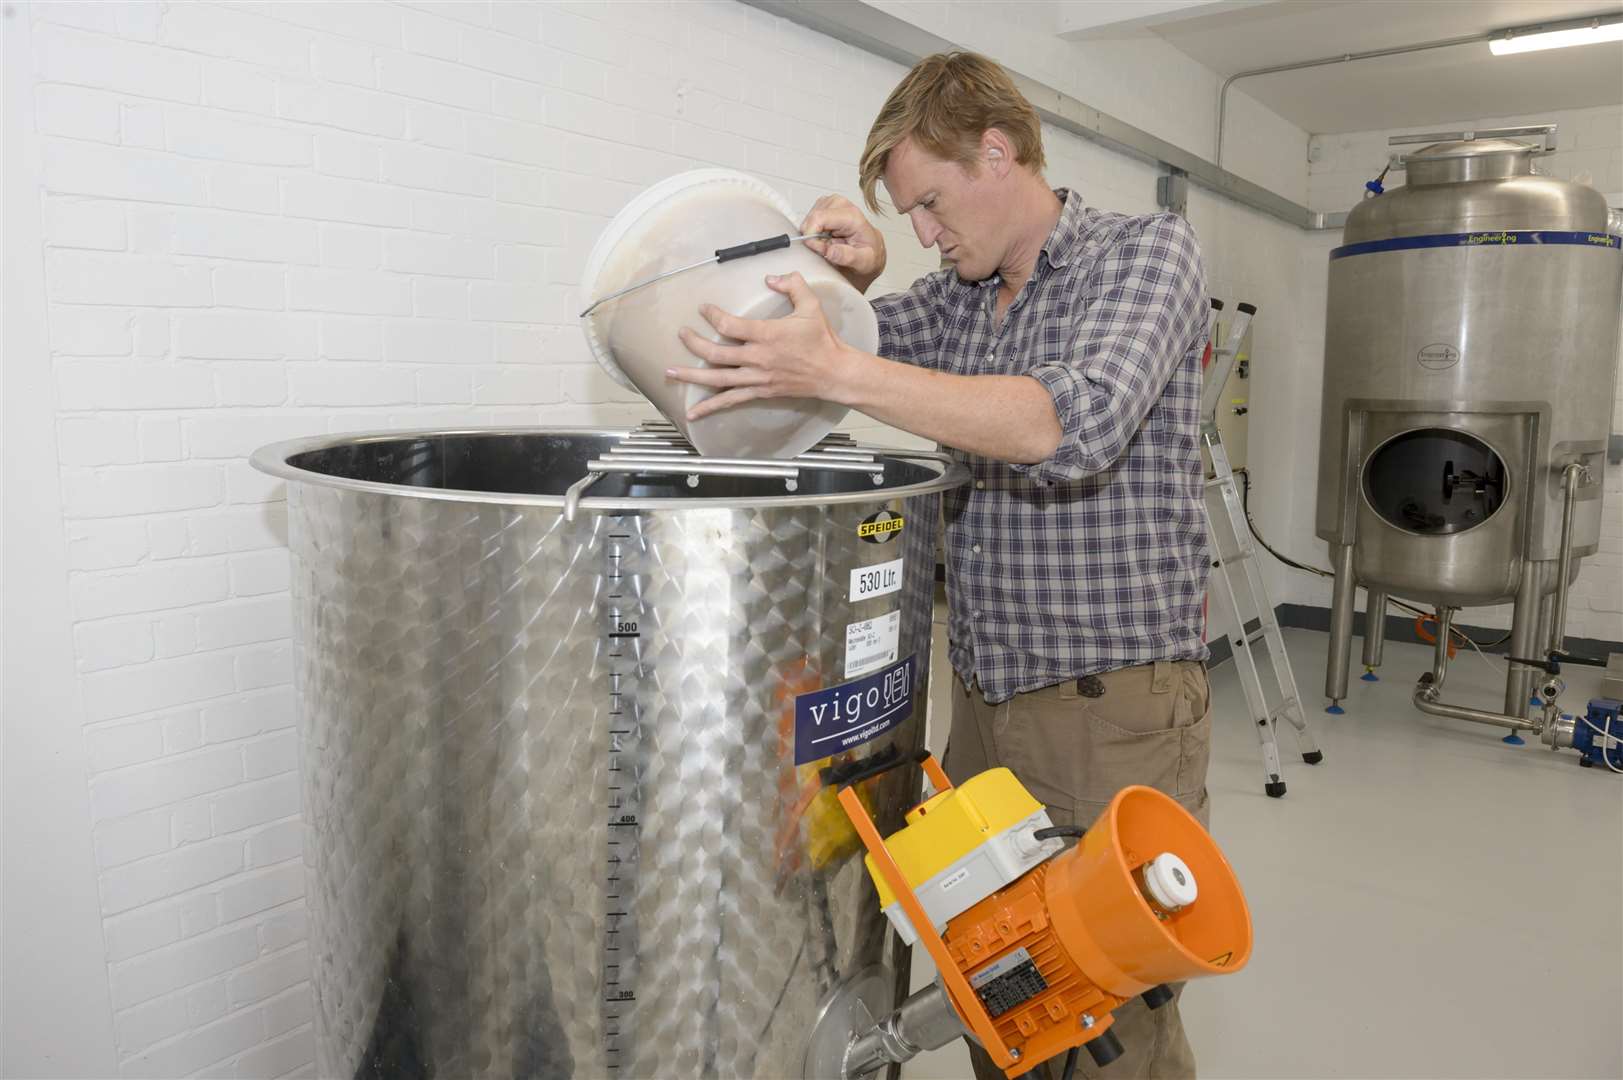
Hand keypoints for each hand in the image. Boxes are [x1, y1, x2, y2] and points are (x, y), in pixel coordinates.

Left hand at [670, 272, 856, 420]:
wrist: (833, 373)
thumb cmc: (823, 339)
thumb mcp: (811, 305)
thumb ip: (792, 285)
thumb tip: (771, 277)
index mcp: (766, 335)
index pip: (729, 325)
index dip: (712, 315)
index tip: (704, 308)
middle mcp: (757, 358)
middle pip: (716, 353)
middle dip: (694, 343)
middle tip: (682, 334)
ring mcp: (757, 378)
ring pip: (717, 378)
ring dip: (691, 376)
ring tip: (670, 372)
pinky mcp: (760, 392)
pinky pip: (730, 401)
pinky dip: (710, 407)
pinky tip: (693, 413)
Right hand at [801, 195, 885, 293]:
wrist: (871, 251)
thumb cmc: (868, 255)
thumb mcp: (864, 262)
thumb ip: (848, 257)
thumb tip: (830, 251)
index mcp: (852, 216)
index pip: (820, 217)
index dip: (812, 235)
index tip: (818, 248)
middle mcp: (843, 205)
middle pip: (812, 217)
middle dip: (813, 236)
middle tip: (826, 248)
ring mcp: (834, 204)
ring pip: (809, 218)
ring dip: (814, 234)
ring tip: (828, 243)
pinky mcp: (826, 206)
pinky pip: (810, 219)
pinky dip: (813, 231)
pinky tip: (825, 237)